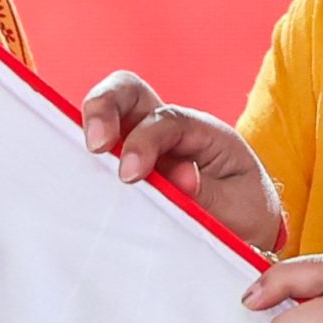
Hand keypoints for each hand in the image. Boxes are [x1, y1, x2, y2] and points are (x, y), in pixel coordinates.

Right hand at [81, 71, 282, 253]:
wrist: (246, 230)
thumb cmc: (242, 214)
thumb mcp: (237, 208)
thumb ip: (208, 195)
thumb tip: (180, 180)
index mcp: (202, 133)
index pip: (166, 120)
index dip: (144, 141)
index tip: (130, 174)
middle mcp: (168, 129)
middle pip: (130, 92)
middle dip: (105, 106)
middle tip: (95, 145)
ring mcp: (143, 143)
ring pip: (109, 110)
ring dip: (90, 123)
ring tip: (81, 154)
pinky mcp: (125, 164)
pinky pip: (101, 148)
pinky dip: (83, 152)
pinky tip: (76, 171)